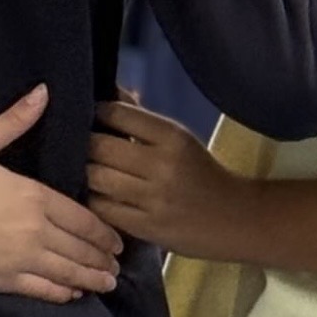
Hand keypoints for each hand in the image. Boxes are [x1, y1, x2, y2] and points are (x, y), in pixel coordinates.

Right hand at [0, 84, 122, 303]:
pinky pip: (42, 290)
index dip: (103, 232)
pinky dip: (62, 294)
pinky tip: (72, 296)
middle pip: (79, 247)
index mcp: (33, 196)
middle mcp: (35, 230)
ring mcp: (20, 258)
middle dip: (102, 258)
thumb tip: (43, 91)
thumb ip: (13, 122)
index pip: (81, 217)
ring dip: (91, 278)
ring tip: (107, 284)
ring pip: (67, 272)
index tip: (118, 241)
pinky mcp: (2, 280)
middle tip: (118, 267)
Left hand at [87, 100, 250, 258]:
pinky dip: (93, 200)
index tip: (91, 118)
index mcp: (172, 136)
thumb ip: (141, 118)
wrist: (236, 219)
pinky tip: (96, 196)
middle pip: (100, 147)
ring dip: (85, 174)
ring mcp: (153, 198)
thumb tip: (109, 90)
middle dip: (84, 145)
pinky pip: (102, 208)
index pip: (118, 113)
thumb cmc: (201, 174)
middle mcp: (162, 164)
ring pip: (96, 178)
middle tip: (80, 147)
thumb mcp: (179, 139)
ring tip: (86, 171)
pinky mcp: (146, 227)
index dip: (97, 114)